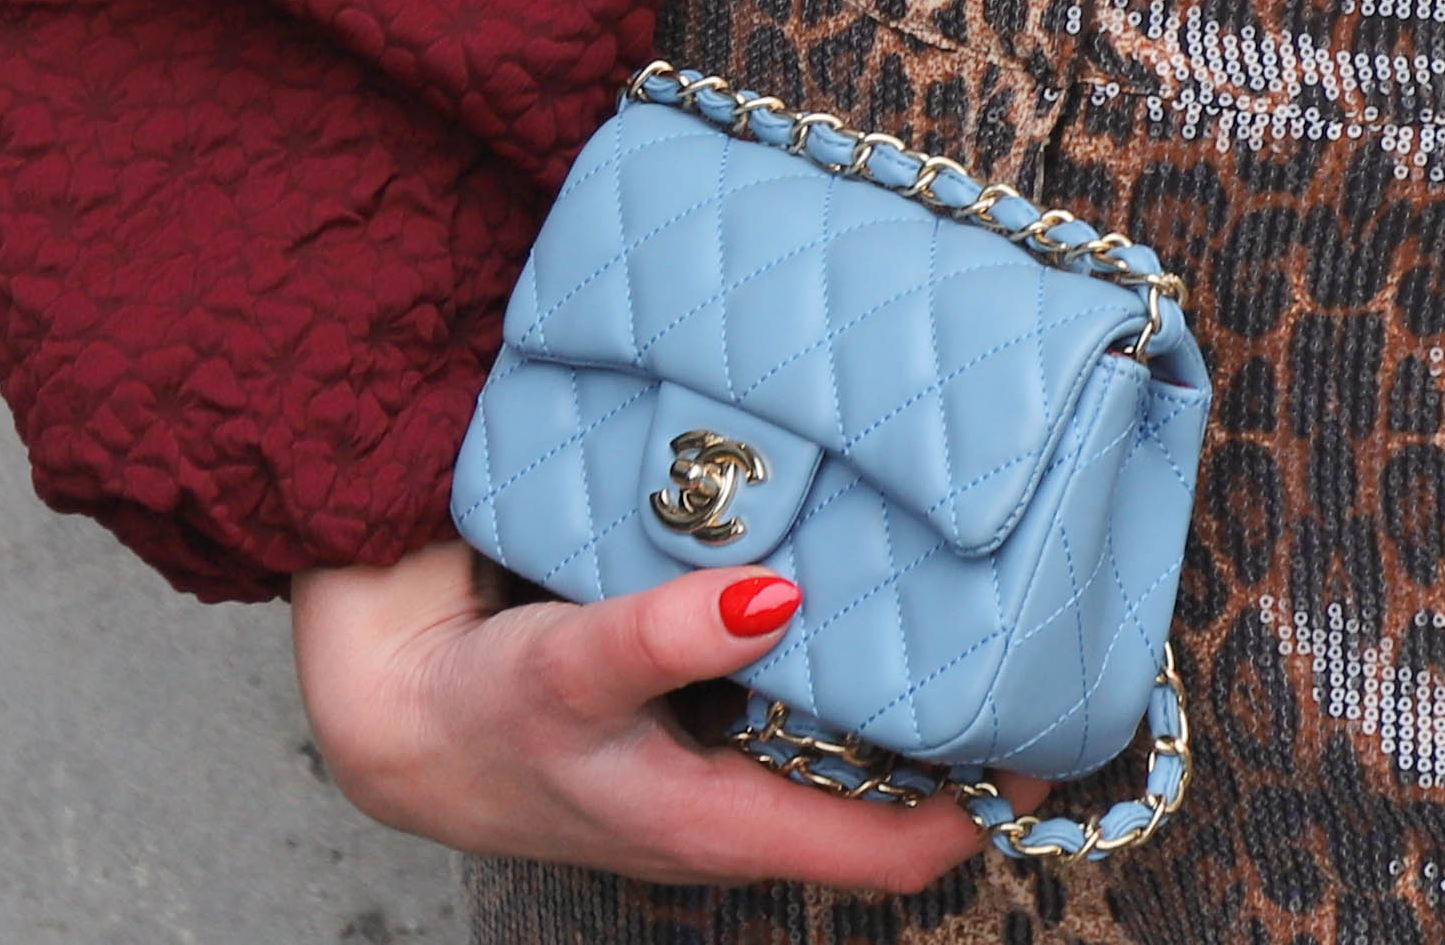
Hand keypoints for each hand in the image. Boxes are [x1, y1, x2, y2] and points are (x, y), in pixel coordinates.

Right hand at [290, 540, 988, 887]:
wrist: (398, 710)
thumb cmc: (483, 708)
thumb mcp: (569, 671)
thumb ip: (661, 636)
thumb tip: (773, 598)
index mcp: (722, 829)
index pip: (887, 853)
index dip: (974, 808)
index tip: (1046, 742)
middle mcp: (734, 813)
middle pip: (881, 805)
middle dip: (958, 746)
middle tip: (1035, 648)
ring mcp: (717, 775)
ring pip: (843, 754)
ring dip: (905, 701)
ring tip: (980, 609)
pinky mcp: (696, 726)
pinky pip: (796, 707)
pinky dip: (843, 663)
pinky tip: (867, 590)